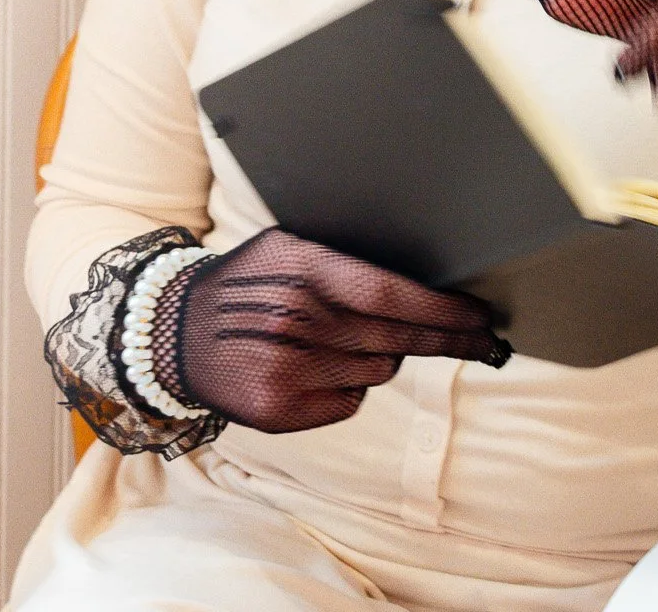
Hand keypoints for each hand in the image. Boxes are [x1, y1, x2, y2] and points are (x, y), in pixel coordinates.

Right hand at [153, 227, 509, 432]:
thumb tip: (416, 278)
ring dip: (381, 356)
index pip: (390, 293)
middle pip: (396, 338)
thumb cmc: (246, 283)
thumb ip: (341, 260)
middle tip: (481, 338)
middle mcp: (296, 319)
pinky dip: (350, 387)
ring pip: (378, 371)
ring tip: (346, 339)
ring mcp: (288, 369)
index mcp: (302, 270)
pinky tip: (320, 367)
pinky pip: (349, 402)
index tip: (479, 315)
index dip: (442, 309)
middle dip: (446, 339)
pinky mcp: (280, 410)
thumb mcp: (287, 247)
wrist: (176, 333)